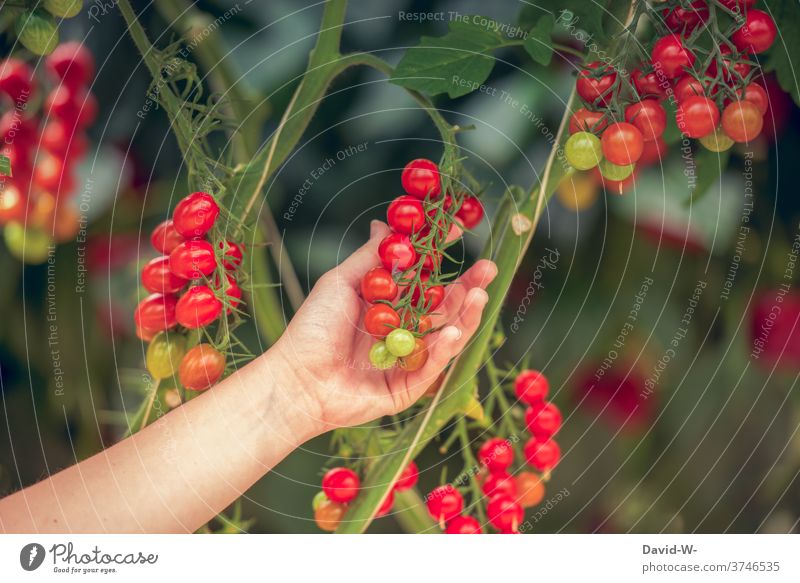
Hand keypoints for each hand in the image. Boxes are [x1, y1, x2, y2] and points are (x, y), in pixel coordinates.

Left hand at [268, 220, 495, 432]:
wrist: (297, 378)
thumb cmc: (312, 329)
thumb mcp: (342, 282)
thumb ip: (371, 257)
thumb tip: (384, 224)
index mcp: (388, 305)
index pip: (425, 279)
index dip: (443, 257)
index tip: (459, 231)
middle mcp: (403, 330)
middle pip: (445, 307)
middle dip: (469, 287)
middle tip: (488, 268)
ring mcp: (408, 358)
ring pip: (447, 335)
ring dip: (466, 315)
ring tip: (480, 294)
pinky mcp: (409, 386)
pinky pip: (433, 365)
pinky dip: (445, 348)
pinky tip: (454, 331)